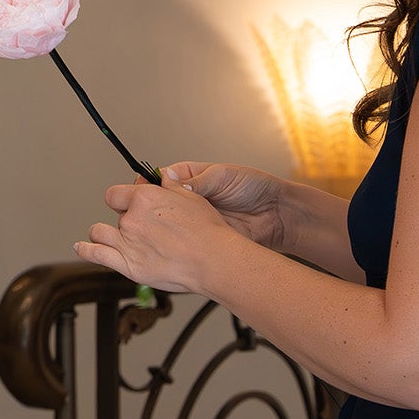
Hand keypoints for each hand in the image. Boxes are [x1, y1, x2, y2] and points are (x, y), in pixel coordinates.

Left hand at [76, 177, 241, 294]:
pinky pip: (96, 254)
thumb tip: (163, 176)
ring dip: (103, 234)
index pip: (116, 194)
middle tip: (144, 229)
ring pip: (100, 232)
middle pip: (116, 216)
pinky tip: (81, 247)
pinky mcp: (129, 265)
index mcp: (144, 199)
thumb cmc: (207, 231)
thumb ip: (171, 186)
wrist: (214, 260)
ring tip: (108, 236)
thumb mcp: (190, 198)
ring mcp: (128, 242)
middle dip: (126, 220)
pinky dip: (86, 250)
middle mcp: (132, 219)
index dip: (123, 199)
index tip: (128, 203)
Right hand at [154, 161, 293, 251]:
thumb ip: (197, 181)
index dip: (147, 185)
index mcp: (190, 177)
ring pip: (169, 223)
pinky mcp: (203, 235)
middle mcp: (189, 197)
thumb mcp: (223, 176)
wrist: (277, 214)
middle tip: (145, 213)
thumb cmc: (255, 187)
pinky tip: (174, 242)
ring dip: (163, 227)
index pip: (159, 179)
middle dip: (150, 208)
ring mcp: (194, 218)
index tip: (141, 192)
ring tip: (160, 229)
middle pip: (159, 203)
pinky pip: (184, 239)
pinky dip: (178, 241)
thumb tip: (170, 182)